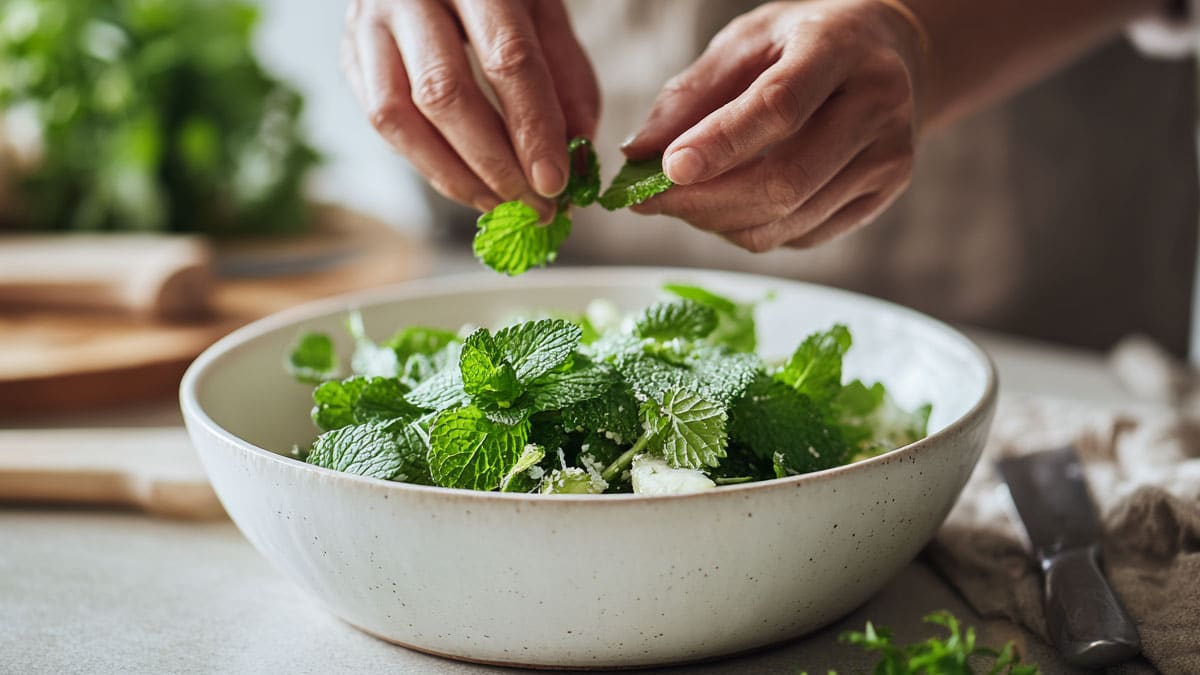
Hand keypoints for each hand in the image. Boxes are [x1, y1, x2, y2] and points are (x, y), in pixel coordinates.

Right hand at [342, 0, 599, 220]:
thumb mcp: (543, 9)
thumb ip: (566, 73)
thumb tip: (578, 151)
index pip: (507, 58)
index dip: (532, 127)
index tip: (554, 182)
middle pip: (445, 94)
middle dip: (494, 164)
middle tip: (533, 207)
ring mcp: (367, 25)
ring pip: (396, 117)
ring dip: (453, 176)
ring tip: (500, 204)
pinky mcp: (350, 55)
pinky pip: (382, 122)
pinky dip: (427, 161)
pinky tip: (467, 179)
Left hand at [622, 0, 925, 250]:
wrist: (889, 56)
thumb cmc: (802, 44)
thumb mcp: (745, 42)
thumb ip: (691, 93)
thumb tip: (638, 153)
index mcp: (840, 48)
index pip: (780, 108)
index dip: (720, 144)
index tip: (667, 169)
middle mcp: (877, 105)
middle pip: (786, 180)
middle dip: (706, 201)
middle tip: (651, 200)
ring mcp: (888, 157)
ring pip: (788, 219)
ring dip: (718, 221)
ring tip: (682, 201)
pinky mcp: (883, 196)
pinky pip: (800, 237)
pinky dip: (748, 230)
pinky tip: (726, 207)